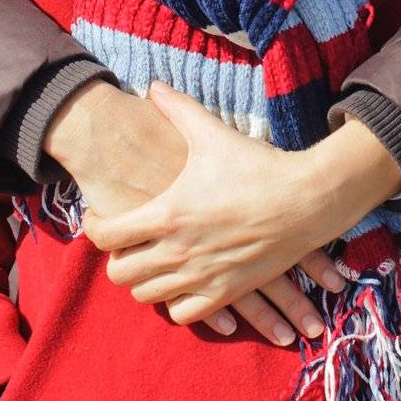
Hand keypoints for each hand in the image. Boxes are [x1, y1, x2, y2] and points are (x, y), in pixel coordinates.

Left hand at [84, 81, 400, 327]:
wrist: (306, 200)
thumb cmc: (257, 165)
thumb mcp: (213, 133)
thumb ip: (177, 109)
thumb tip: (152, 85)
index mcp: (169, 213)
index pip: (108, 235)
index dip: (94, 227)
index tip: (99, 216)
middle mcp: (179, 251)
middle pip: (120, 274)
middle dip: (115, 257)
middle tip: (126, 240)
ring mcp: (202, 276)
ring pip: (147, 297)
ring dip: (143, 279)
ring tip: (151, 258)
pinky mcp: (225, 293)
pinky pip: (182, 314)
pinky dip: (175, 302)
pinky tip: (181, 281)